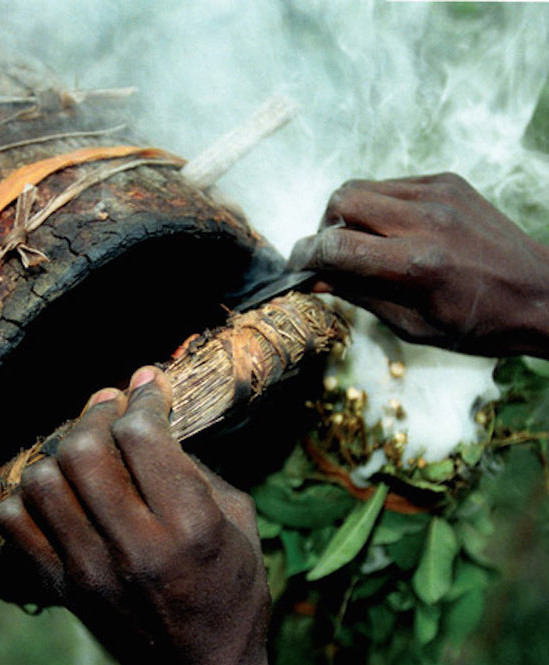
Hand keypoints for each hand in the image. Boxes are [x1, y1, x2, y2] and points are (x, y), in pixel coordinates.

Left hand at [0, 366, 271, 664]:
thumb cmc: (231, 592)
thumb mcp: (241, 523)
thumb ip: (199, 467)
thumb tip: (155, 420)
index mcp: (190, 527)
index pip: (143, 436)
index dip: (144, 398)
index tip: (148, 385)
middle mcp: (135, 547)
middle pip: (83, 450)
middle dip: (97, 411)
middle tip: (112, 405)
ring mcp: (89, 570)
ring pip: (42, 480)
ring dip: (63, 449)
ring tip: (87, 445)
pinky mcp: (62, 587)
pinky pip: (14, 520)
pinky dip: (29, 493)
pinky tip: (61, 489)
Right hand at [289, 173, 548, 357]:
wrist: (540, 293)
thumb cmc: (477, 324)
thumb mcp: (412, 325)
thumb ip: (359, 295)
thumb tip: (317, 279)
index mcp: (417, 265)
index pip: (337, 246)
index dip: (306, 256)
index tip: (296, 266)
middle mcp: (426, 220)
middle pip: (342, 200)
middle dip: (323, 228)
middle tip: (330, 254)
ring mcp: (439, 194)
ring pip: (362, 186)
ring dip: (347, 214)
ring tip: (360, 242)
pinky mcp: (448, 181)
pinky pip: (391, 185)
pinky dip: (377, 206)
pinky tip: (390, 231)